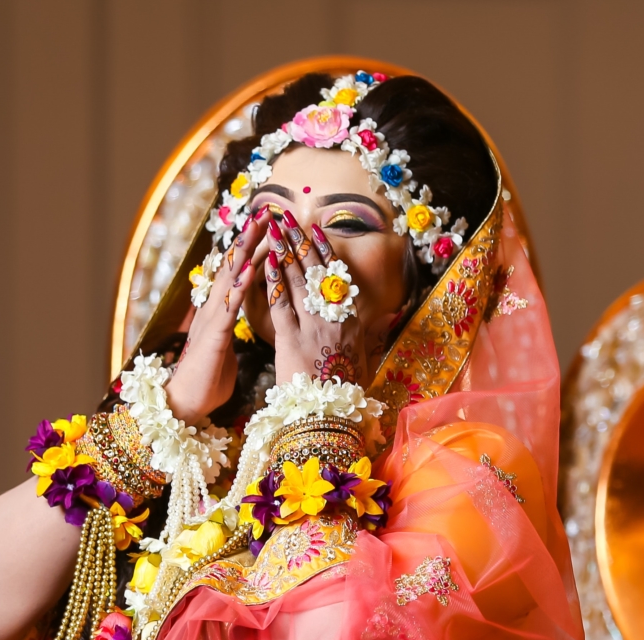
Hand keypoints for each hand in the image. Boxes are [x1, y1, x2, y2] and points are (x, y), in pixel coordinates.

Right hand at [165, 208, 271, 423]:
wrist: (185, 404)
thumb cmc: (208, 379)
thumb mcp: (228, 347)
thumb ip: (233, 327)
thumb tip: (241, 320)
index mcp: (221, 311)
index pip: (240, 273)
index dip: (255, 249)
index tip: (272, 227)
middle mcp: (214, 309)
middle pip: (234, 267)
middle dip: (250, 239)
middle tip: (267, 212)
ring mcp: (212, 321)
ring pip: (229, 279)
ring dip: (243, 253)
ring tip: (257, 229)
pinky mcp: (213, 338)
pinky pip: (227, 310)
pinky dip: (236, 289)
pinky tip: (247, 273)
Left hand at [264, 211, 364, 384]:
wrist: (329, 416)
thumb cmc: (344, 393)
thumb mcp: (362, 361)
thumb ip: (363, 338)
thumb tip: (378, 323)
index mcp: (352, 322)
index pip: (338, 278)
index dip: (325, 252)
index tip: (314, 231)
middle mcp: (335, 319)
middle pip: (316, 272)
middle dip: (299, 243)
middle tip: (286, 219)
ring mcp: (314, 327)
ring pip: (298, 282)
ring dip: (284, 252)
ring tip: (274, 230)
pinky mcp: (292, 340)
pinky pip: (281, 304)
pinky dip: (273, 281)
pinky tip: (266, 262)